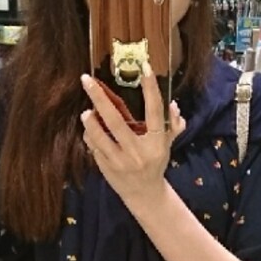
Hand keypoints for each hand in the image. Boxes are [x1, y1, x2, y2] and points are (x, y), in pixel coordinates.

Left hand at [80, 64, 186, 214]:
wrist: (144, 194)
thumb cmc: (155, 163)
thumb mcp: (167, 145)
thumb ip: (173, 125)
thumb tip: (174, 105)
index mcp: (157, 142)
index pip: (155, 111)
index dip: (151, 88)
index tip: (144, 67)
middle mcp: (138, 151)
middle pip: (116, 121)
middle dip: (99, 98)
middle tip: (86, 80)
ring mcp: (121, 161)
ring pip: (99, 136)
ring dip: (90, 121)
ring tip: (86, 111)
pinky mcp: (107, 168)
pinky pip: (94, 147)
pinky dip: (90, 136)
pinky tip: (89, 129)